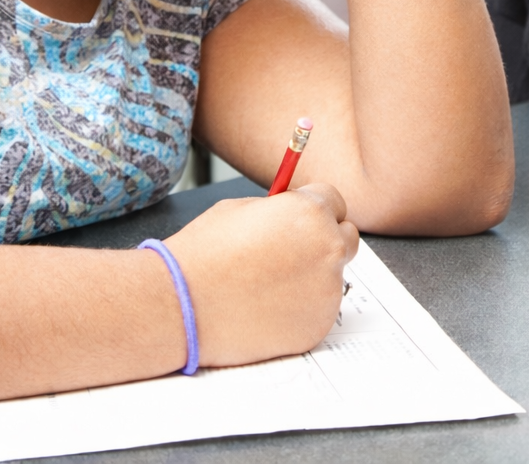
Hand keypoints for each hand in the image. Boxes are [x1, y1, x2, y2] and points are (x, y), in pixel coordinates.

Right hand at [164, 183, 358, 367]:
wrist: (182, 305)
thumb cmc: (204, 254)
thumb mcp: (240, 209)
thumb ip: (279, 210)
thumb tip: (291, 215)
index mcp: (310, 213)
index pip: (335, 201)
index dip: (314, 209)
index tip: (300, 220)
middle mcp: (328, 250)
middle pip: (346, 238)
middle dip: (324, 240)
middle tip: (291, 252)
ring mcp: (327, 292)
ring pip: (332, 277)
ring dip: (312, 277)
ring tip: (268, 285)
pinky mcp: (318, 326)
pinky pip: (319, 310)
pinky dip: (301, 308)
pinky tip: (267, 307)